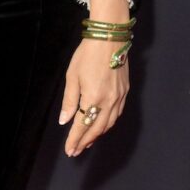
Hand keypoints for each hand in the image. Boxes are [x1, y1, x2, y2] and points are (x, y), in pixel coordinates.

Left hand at [58, 38, 129, 156]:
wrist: (110, 38)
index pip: (82, 125)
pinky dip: (107, 125)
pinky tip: (101, 126)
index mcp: (93, 98)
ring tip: (86, 142)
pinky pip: (116, 115)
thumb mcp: (72, 77)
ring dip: (97, 135)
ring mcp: (119, 98)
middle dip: (85, 142)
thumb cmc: (87, 55)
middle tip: (75, 151)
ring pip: (108, 124)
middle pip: (96, 128)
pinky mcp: (125, 92)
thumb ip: (69, 101)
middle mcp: (109, 101)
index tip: (69, 150)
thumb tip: (65, 121)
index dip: (75, 139)